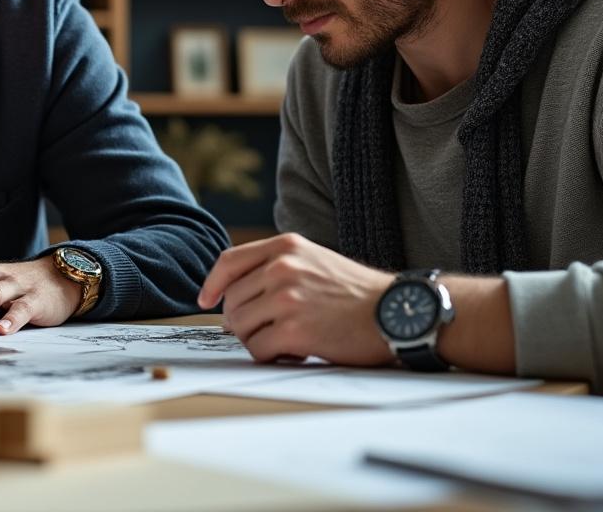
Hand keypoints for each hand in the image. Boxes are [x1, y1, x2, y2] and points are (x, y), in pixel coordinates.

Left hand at [198, 233, 395, 365]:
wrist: (396, 312)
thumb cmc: (357, 293)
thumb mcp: (314, 260)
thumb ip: (275, 269)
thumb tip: (232, 301)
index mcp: (285, 247)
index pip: (229, 262)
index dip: (212, 285)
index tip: (206, 301)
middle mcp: (281, 268)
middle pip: (232, 302)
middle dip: (243, 321)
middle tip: (271, 331)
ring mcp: (286, 299)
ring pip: (240, 327)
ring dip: (258, 340)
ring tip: (288, 340)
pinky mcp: (294, 330)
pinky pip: (257, 350)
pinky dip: (270, 356)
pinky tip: (295, 352)